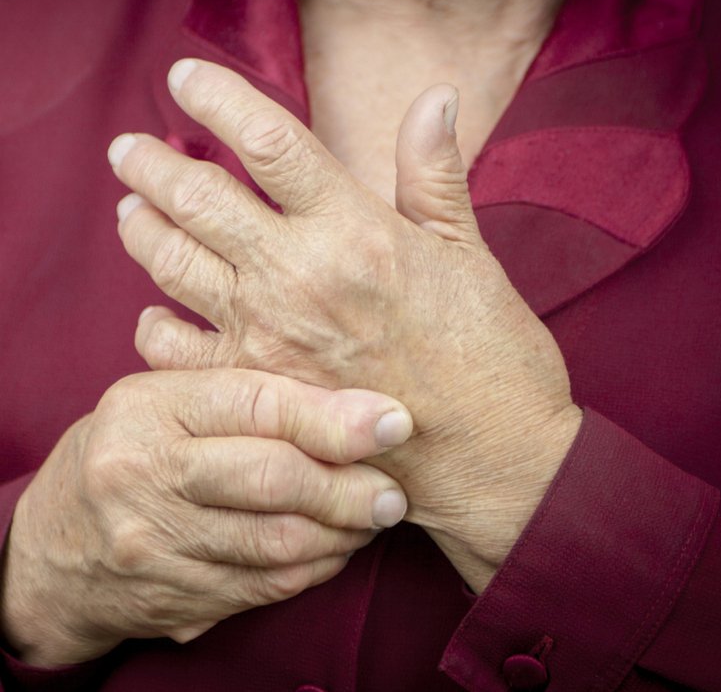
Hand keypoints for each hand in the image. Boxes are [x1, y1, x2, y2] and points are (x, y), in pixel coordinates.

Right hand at [0, 369, 409, 665]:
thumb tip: (356, 405)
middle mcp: (146, 472)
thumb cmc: (135, 450)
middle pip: (274, 480)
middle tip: (393, 492)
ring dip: (342, 532)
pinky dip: (315, 567)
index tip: (394, 423)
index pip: (259, 404)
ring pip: (278, 542)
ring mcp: (154, 542)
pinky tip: (336, 547)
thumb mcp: (170, 401)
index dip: (335, 416)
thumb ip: (246, 395)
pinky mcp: (174, 596)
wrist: (56, 546)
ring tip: (373, 516)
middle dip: (350, 488)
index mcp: (150, 406)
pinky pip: (267, 585)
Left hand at [109, 59, 581, 590]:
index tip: (188, 78)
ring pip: (171, 263)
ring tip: (131, 211)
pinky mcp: (256, 393)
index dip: (219, 97)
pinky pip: (173, 351)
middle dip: (153, 163)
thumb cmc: (489, 354)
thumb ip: (435, 173)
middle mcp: (298, 276)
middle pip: (198, 196)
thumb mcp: (468, 252)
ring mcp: (267, 339)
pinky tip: (156, 313)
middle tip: (130, 149)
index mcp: (355, 230)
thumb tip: (436, 96)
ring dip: (141, 229)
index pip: (268, 140)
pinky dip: (154, 326)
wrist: (492, 456)